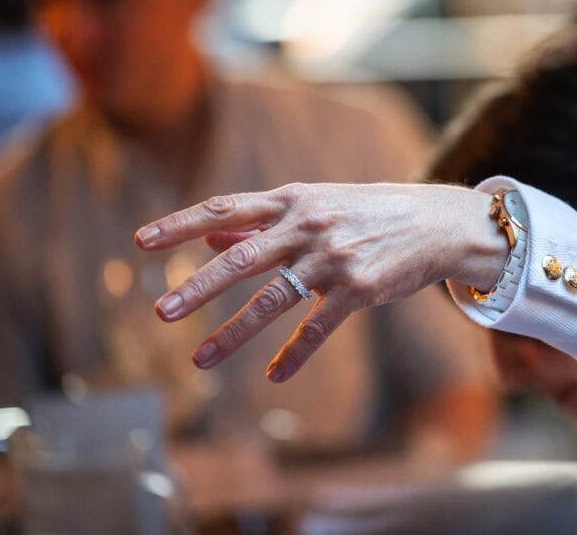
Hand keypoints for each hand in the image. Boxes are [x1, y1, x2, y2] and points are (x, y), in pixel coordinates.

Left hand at [135, 183, 505, 381]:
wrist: (435, 221)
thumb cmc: (366, 211)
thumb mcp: (314, 205)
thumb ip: (260, 220)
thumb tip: (208, 235)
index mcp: (291, 200)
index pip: (225, 209)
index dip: (181, 225)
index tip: (141, 241)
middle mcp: (307, 226)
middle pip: (241, 256)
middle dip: (198, 286)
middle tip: (160, 312)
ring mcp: (333, 258)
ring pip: (273, 298)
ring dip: (233, 332)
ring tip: (199, 359)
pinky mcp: (359, 289)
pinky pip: (319, 327)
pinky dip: (295, 354)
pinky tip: (274, 376)